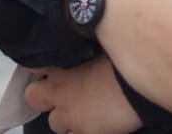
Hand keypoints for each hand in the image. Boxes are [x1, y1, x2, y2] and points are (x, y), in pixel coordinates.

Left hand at [24, 57, 142, 133]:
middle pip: (32, 97)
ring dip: (66, 120)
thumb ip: (84, 56)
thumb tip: (87, 46)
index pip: (32, 66)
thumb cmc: (124, 63)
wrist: (139, 87)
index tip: (45, 71)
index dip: (38, 69)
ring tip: (86, 114)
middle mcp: (59, 91)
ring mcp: (70, 116)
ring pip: (55, 124)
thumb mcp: (100, 51)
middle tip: (61, 98)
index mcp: (62, 66)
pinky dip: (83, 133)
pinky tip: (98, 127)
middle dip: (43, 100)